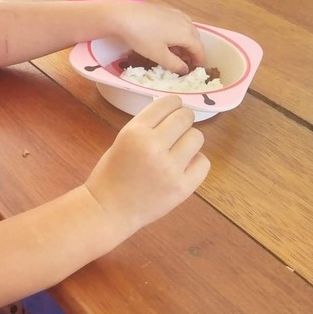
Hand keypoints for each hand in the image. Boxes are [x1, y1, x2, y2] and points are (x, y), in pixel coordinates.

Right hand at [85, 95, 209, 231]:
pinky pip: (203, 163)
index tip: (174, 107)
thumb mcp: (122, 140)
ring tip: (178, 149)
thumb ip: (146, 127)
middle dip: (183, 119)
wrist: (108, 210)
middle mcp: (154, 146)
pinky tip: (184, 166)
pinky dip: (196, 162)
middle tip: (178, 128)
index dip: (173, 103)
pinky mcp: (182, 188)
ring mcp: (170, 168)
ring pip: (197, 138)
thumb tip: (174, 113)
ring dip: (189, 140)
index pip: (166, 104)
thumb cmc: (111, 173)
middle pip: (185, 118)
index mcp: (134, 132)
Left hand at [111, 1, 202, 73]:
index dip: (199, 60)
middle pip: (195, 38)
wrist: (122, 16)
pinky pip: (178, 22)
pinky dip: (178, 32)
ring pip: (187, 29)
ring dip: (185, 41)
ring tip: (175, 52)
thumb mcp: (158, 55)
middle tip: (185, 63)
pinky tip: (166, 38)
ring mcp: (174, 13)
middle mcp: (184, 20)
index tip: (196, 69)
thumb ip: (174, 64)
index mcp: (186, 33)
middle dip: (192, 51)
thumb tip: (185, 70)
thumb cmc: (141, 37)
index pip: (199, 48)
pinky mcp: (164, 9)